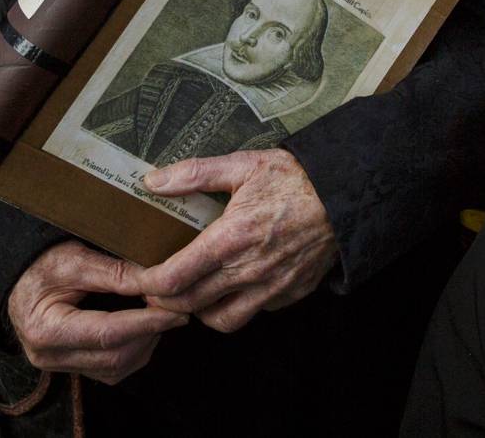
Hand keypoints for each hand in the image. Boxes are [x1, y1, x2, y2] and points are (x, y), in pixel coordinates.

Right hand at [5, 241, 186, 384]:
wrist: (17, 278)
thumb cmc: (41, 264)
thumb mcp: (75, 259)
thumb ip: (115, 273)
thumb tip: (156, 282)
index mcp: (47, 329)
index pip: (108, 334)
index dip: (146, 323)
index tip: (176, 311)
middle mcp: (50, 356)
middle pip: (115, 356)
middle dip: (150, 334)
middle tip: (174, 309)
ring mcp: (59, 365)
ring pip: (116, 369)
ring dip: (145, 344)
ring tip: (160, 316)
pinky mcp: (71, 366)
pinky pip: (109, 370)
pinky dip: (133, 351)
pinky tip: (143, 328)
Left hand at [138, 149, 336, 333]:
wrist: (348, 195)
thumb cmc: (296, 177)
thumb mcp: (245, 164)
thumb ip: (195, 173)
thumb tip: (152, 180)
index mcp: (231, 238)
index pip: (174, 278)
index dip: (146, 283)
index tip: (137, 276)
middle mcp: (249, 270)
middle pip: (189, 304)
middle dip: (164, 300)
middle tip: (155, 286)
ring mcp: (271, 287)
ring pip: (220, 320)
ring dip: (199, 310)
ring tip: (193, 290)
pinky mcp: (290, 294)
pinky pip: (253, 313)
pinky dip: (235, 306)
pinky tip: (232, 285)